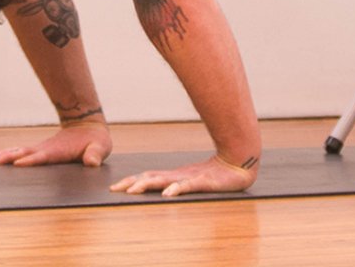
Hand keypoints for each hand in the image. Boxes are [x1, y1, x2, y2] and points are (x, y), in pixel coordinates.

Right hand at [0, 120, 112, 167]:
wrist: (88, 126)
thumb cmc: (95, 141)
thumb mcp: (100, 148)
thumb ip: (95, 155)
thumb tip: (91, 163)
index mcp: (58, 151)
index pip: (42, 156)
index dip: (31, 160)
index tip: (17, 164)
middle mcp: (46, 149)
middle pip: (23, 153)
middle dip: (8, 157)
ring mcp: (41, 150)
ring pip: (19, 152)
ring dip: (4, 156)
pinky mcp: (39, 152)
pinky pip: (20, 153)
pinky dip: (8, 155)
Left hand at [108, 153, 256, 196]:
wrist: (240, 161)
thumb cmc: (217, 172)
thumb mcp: (194, 179)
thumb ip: (181, 184)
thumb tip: (165, 190)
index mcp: (175, 176)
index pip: (149, 176)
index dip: (132, 181)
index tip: (115, 187)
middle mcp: (179, 175)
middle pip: (151, 177)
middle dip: (132, 183)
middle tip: (115, 189)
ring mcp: (190, 177)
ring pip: (164, 181)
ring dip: (147, 185)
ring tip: (133, 190)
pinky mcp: (203, 181)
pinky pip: (187, 186)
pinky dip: (176, 189)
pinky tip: (167, 193)